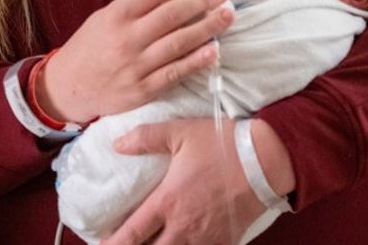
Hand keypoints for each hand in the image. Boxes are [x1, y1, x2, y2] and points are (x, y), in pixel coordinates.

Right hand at [37, 0, 232, 123]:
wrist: (68, 88)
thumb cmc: (89, 48)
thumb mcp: (103, 18)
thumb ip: (134, 7)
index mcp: (116, 16)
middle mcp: (127, 39)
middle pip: (172, 15)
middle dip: (202, 0)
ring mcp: (136, 66)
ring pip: (179, 43)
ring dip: (207, 27)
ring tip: (228, 15)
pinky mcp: (142, 90)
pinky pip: (175, 72)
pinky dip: (196, 61)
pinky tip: (214, 50)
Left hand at [103, 119, 289, 244]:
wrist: (267, 160)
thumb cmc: (222, 145)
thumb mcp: (180, 132)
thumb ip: (145, 138)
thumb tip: (117, 144)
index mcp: (167, 202)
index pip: (132, 234)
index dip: (113, 244)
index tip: (100, 244)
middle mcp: (183, 227)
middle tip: (126, 244)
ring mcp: (205, 237)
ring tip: (154, 243)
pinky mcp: (225, 240)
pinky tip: (184, 242)